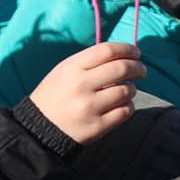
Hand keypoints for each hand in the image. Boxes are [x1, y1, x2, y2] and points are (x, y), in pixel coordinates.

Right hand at [29, 41, 144, 144]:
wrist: (37, 129)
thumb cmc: (56, 95)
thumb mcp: (65, 71)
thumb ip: (91, 61)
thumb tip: (125, 55)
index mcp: (72, 68)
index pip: (108, 50)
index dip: (127, 49)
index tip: (136, 53)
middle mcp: (81, 86)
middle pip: (122, 69)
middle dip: (138, 67)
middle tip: (141, 70)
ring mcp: (89, 107)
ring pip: (127, 90)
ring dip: (132, 88)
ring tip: (126, 89)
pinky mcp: (97, 126)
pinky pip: (125, 111)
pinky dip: (128, 106)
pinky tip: (122, 104)